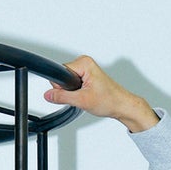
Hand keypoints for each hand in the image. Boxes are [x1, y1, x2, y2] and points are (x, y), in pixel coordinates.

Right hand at [43, 55, 157, 132]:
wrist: (122, 106)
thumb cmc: (110, 100)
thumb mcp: (82, 100)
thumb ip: (62, 97)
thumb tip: (48, 94)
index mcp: (84, 63)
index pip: (60, 72)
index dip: (63, 86)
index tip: (73, 92)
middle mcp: (85, 63)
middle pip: (63, 77)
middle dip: (69, 90)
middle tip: (83, 96)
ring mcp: (86, 70)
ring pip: (67, 82)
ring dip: (74, 92)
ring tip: (88, 96)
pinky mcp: (87, 76)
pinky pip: (73, 83)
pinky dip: (77, 92)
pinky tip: (87, 95)